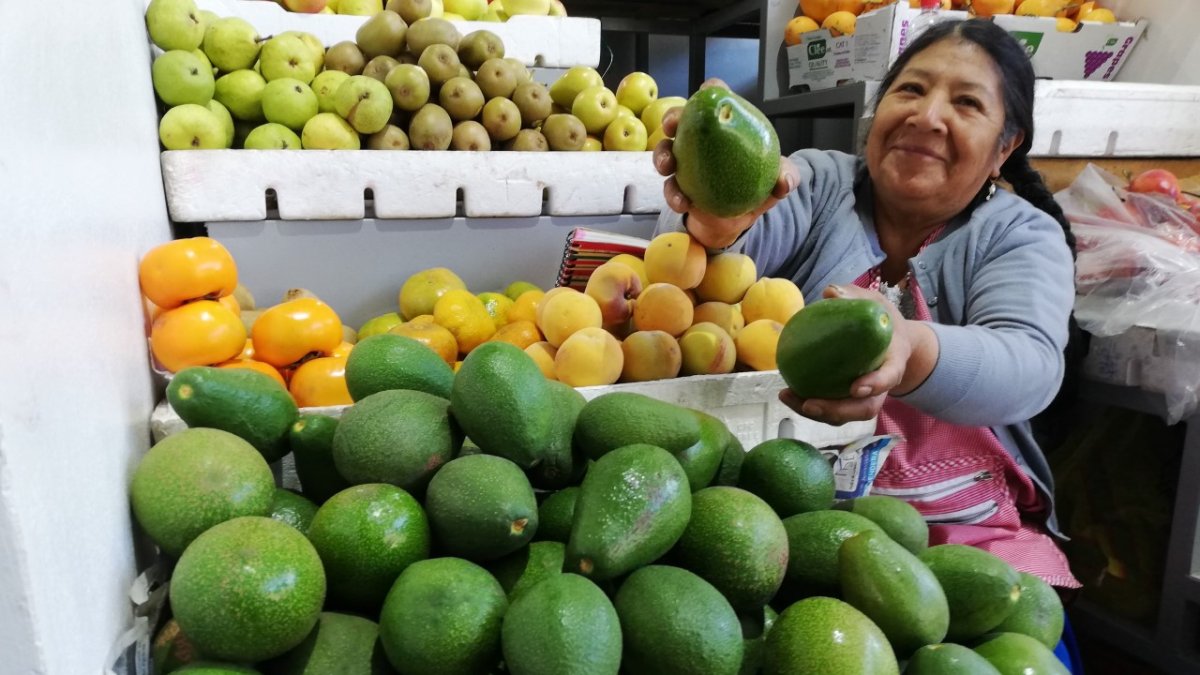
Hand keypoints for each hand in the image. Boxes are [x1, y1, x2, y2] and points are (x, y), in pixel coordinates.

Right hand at [652, 78, 800, 249]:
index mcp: (725, 126)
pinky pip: (669, 187)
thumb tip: (784, 183)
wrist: (741, 218)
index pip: (716, 98)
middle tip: (673, 126)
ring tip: (667, 166)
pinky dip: (673, 194)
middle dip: (672, 117)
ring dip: (661, 155)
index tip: (707, 91)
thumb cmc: (758, 186)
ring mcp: (685, 162)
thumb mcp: (778, 179)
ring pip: (665, 150)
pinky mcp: (678, 186)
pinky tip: (681, 202)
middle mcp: (700, 139)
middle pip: (680, 118)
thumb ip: (788, 175)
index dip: (711, 90)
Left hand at [778, 284, 915, 425]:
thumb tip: (830, 293)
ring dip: (818, 413)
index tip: (856, 388)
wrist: (895, 340)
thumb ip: (855, 297)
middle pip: (865, 408)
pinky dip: (810, 406)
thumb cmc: (882, 320)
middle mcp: (882, 386)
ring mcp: (866, 397)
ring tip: (789, 397)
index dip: (875, 385)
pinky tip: (788, 394)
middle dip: (837, 410)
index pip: (889, 377)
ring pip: (846, 415)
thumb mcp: (875, 303)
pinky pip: (833, 410)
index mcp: (893, 361)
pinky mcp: (848, 399)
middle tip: (810, 403)